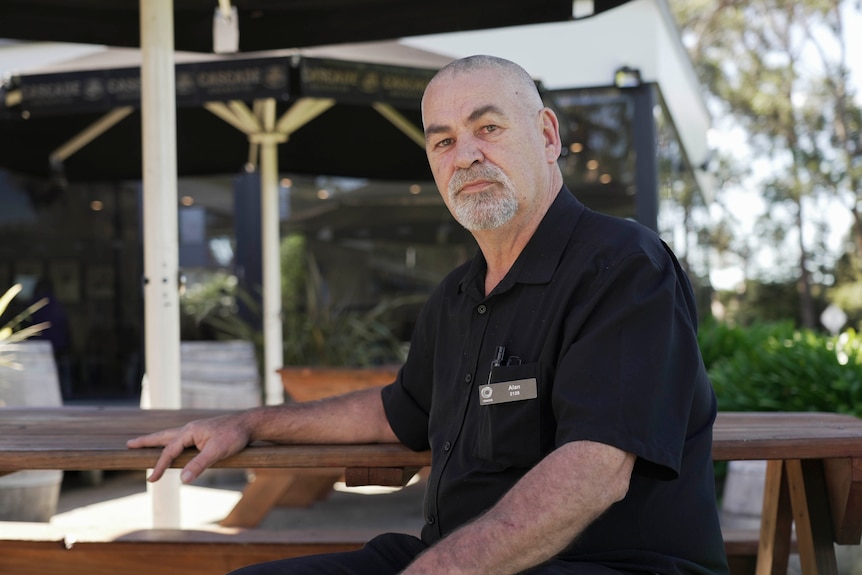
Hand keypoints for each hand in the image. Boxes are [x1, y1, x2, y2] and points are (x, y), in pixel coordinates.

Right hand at [126, 412, 251, 483]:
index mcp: (189, 431)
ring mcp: (196, 430)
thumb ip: (199, 465)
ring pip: (172, 436)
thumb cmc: (234, 436)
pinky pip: (182, 438)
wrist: (250, 424)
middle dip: (147, 441)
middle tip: (129, 444)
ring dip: (158, 440)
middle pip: (163, 436)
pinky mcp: (203, 433)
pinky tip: (174, 445)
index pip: (170, 451)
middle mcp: (190, 428)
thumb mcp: (217, 452)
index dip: (160, 466)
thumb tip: (182, 480)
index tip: (152, 480)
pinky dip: (172, 442)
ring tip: (146, 443)